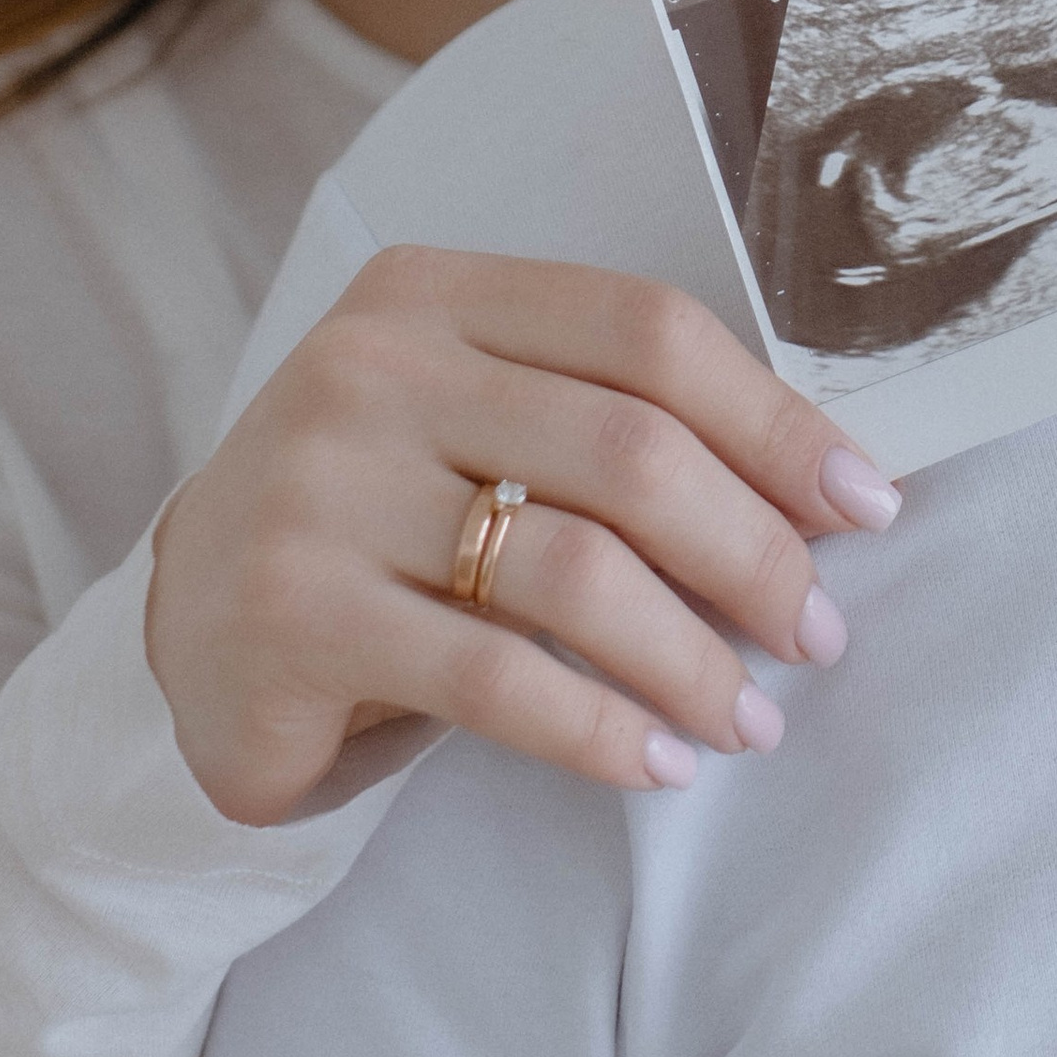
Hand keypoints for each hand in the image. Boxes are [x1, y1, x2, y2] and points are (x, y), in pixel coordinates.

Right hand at [146, 248, 900, 823]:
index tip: (863, 502)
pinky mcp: (290, 613)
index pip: (646, 330)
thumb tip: (825, 483)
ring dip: (691, 659)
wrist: (192, 631)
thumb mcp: (481, 427)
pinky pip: (494, 679)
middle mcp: (368, 367)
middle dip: (752, 552)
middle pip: (628, 450)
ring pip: (573, 571)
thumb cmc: (386, 524)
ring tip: (751, 720)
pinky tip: (657, 765)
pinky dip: (599, 729)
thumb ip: (611, 424)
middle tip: (816, 633)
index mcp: (434, 292)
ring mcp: (318, 487)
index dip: (772, 418)